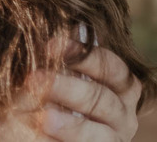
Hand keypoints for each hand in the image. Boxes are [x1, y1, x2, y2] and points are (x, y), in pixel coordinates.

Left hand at [0, 43, 141, 141]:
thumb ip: (61, 57)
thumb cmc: (48, 96)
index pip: (112, 68)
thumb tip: (62, 27)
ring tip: (44, 116)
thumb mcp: (56, 75)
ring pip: (99, 133)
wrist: (43, 130)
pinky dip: (63, 140)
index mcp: (120, 87)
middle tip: (34, 79)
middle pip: (102, 98)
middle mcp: (122, 115)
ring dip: (69, 123)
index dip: (84, 55)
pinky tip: (43, 132)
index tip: (50, 45)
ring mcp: (112, 139)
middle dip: (67, 88)